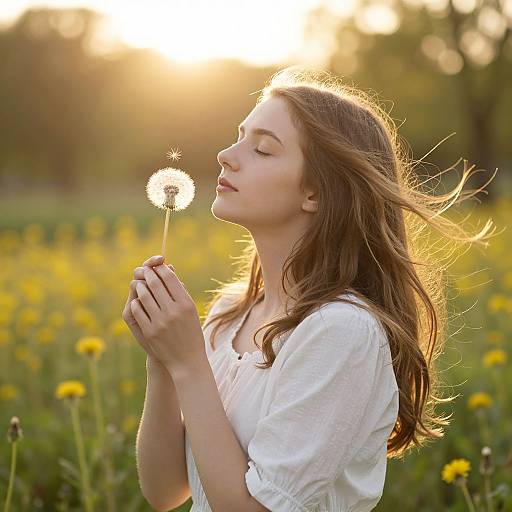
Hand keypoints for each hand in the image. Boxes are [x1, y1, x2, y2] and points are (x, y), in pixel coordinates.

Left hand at [128, 254, 206, 375]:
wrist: (187, 361)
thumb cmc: (191, 332)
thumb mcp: (191, 311)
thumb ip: (180, 291)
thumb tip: (168, 270)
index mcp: (186, 304)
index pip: (170, 279)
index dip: (161, 269)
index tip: (158, 265)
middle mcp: (174, 311)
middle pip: (155, 284)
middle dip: (148, 274)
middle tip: (144, 270)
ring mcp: (160, 322)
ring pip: (144, 295)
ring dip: (139, 286)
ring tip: (139, 283)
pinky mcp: (149, 332)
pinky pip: (138, 310)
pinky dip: (136, 302)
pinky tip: (137, 300)